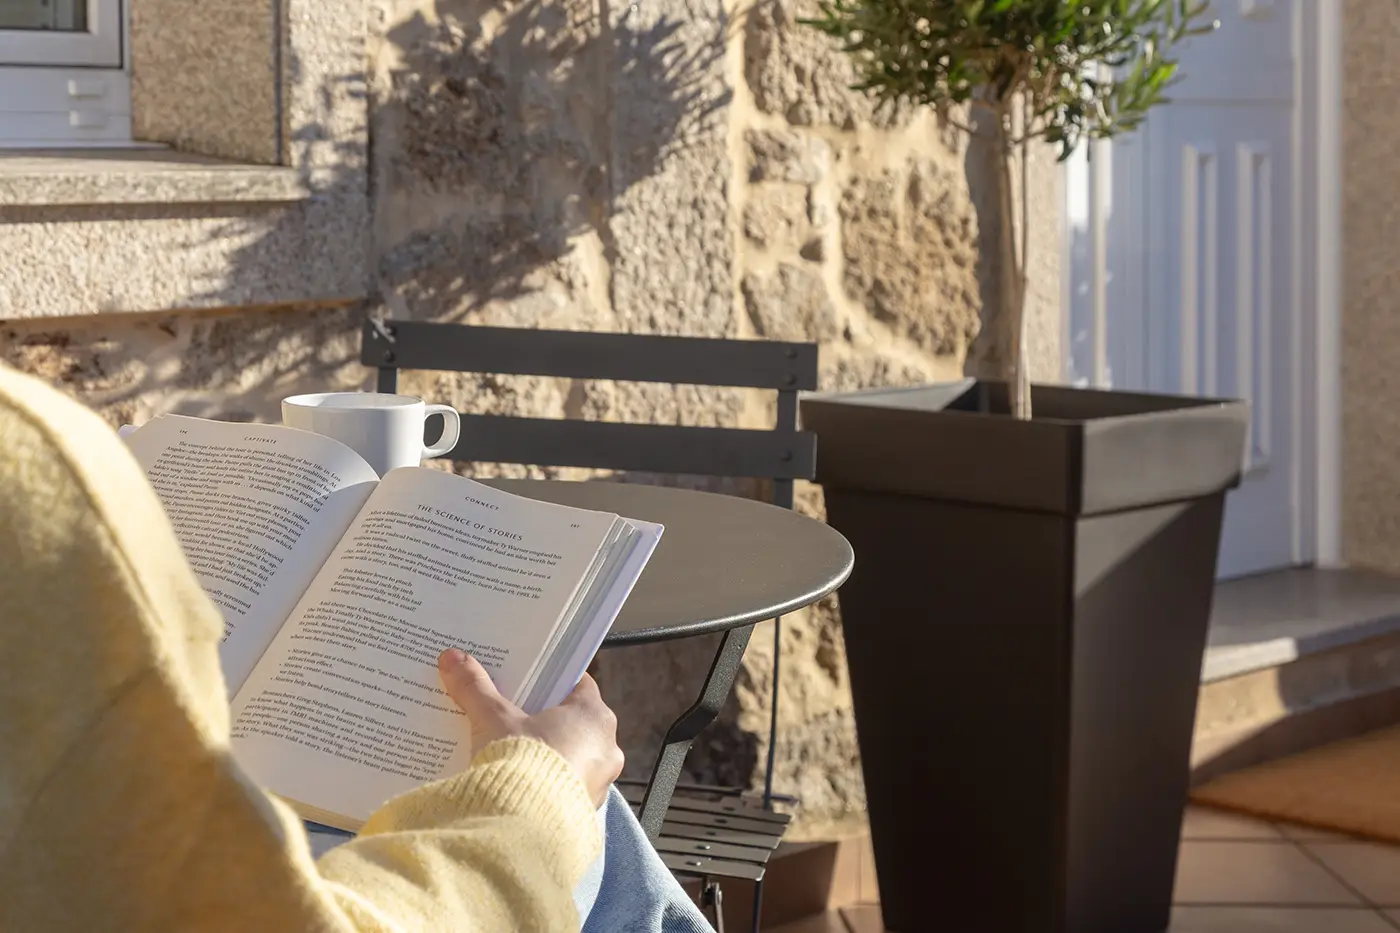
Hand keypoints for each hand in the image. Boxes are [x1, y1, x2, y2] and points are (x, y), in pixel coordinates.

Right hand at [437, 648, 622, 806]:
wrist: (524, 828)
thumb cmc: (522, 763)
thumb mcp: (495, 720)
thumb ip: (475, 689)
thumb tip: (453, 658)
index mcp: (594, 716)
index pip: (578, 686)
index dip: (551, 681)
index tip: (530, 680)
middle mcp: (606, 748)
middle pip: (576, 723)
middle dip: (546, 720)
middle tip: (515, 715)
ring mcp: (599, 782)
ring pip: (574, 758)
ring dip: (550, 755)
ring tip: (513, 753)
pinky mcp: (585, 811)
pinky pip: (567, 789)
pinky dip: (548, 785)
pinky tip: (520, 785)